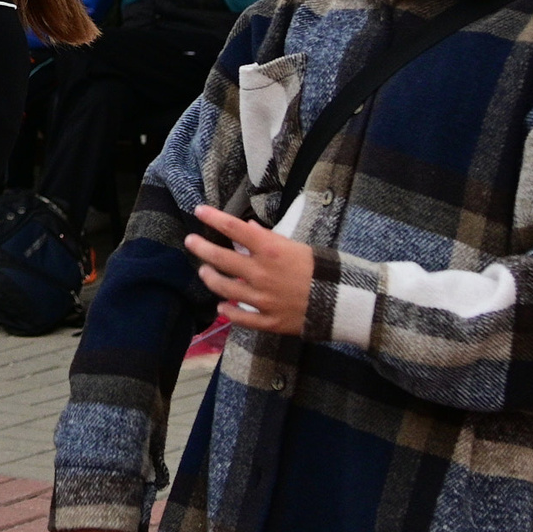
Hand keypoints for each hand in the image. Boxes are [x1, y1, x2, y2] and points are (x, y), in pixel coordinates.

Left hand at [184, 206, 314, 334]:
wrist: (342, 301)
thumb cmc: (320, 268)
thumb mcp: (296, 246)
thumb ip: (269, 239)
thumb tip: (248, 228)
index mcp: (270, 250)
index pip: (234, 229)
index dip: (213, 218)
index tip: (199, 210)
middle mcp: (261, 273)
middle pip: (221, 259)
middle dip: (201, 248)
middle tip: (190, 242)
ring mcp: (262, 299)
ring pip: (224, 288)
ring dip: (210, 278)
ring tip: (204, 272)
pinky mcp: (267, 321)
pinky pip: (240, 317)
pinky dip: (228, 311)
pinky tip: (221, 306)